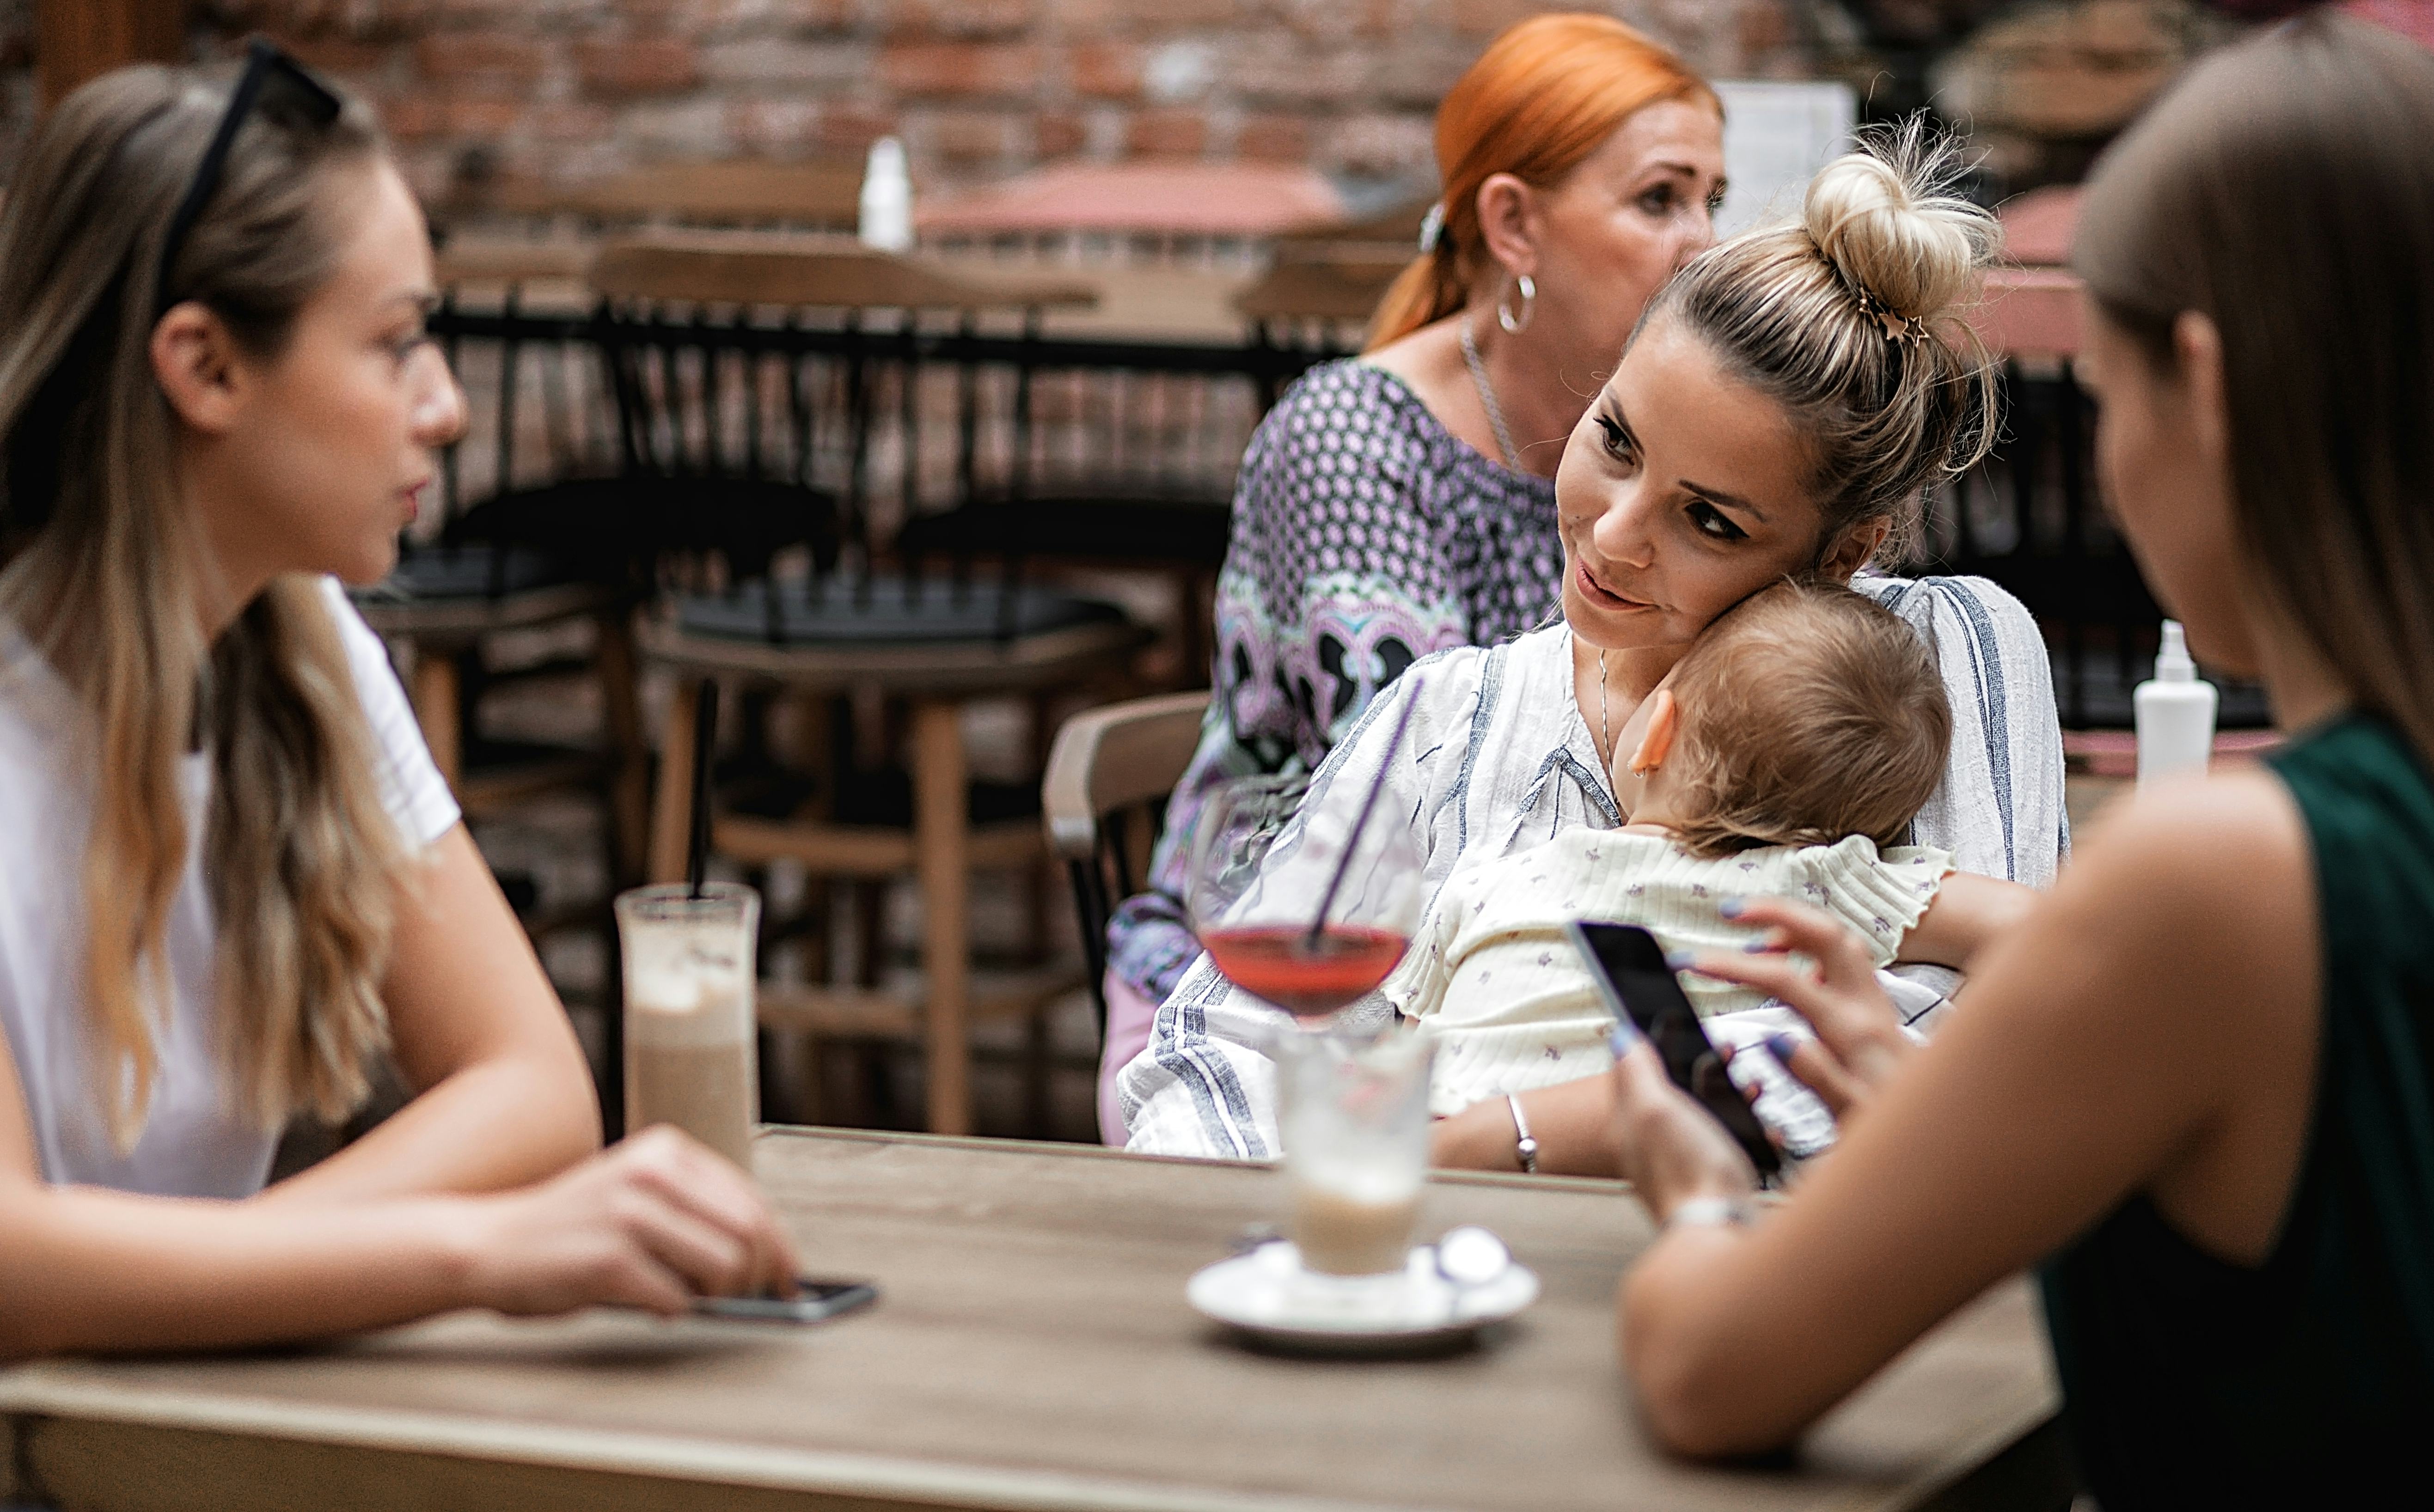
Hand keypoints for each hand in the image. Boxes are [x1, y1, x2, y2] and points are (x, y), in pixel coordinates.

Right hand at [453, 1126, 799, 1318]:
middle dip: (760, 1275)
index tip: (791, 1277)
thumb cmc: (573, 1230)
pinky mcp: (610, 1260)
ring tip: (687, 1295)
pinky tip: (646, 1302)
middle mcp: (652, 1174)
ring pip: (724, 1267)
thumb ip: (693, 1211)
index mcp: (666, 1152)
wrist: (489, 1245)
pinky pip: (677, 1300)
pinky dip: (671, 1311)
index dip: (780, 1245)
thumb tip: (765, 1259)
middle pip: (749, 1233)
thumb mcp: (636, 1195)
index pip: (752, 1200)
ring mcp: (630, 1215)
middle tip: (754, 1299)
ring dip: (717, 1296)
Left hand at [1609, 1041, 1757, 1222]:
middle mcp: (1655, 1138)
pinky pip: (1730, 1140)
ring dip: (1729, 1092)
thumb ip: (1639, 1072)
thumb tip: (1620, 1037)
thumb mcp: (1655, 1110)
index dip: (1651, 1040)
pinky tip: (1765, 1127)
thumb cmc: (1683, 1173)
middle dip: (1700, 1063)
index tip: (1672, 1018)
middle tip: (1724, 1050)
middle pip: (1673, 1087)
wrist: (1716, 1226)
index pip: (1633, 1069)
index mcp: (1634, 1118)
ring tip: (1751, 1083)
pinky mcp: (1712, 1173)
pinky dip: (1748, 1127)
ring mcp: (1685, 1157)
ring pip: (1705, 1111)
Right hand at [1682, 898, 1913, 1118]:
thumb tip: (1780, 1041)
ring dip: (1795, 926)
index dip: (1734, 966)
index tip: (1691, 963)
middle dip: (1774, 911)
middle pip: (1825, 933)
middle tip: (1729, 911)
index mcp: (1852, 1033)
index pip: (1785, 979)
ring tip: (1752, 935)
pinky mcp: (1878, 1009)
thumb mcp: (1855, 1119)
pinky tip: (1792, 966)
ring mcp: (1876, 1003)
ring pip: (1839, 940)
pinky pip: (1846, 959)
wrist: (1946, 1133)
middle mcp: (1867, 1007)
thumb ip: (1820, 1080)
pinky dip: (1813, 949)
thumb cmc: (1898, 1129)